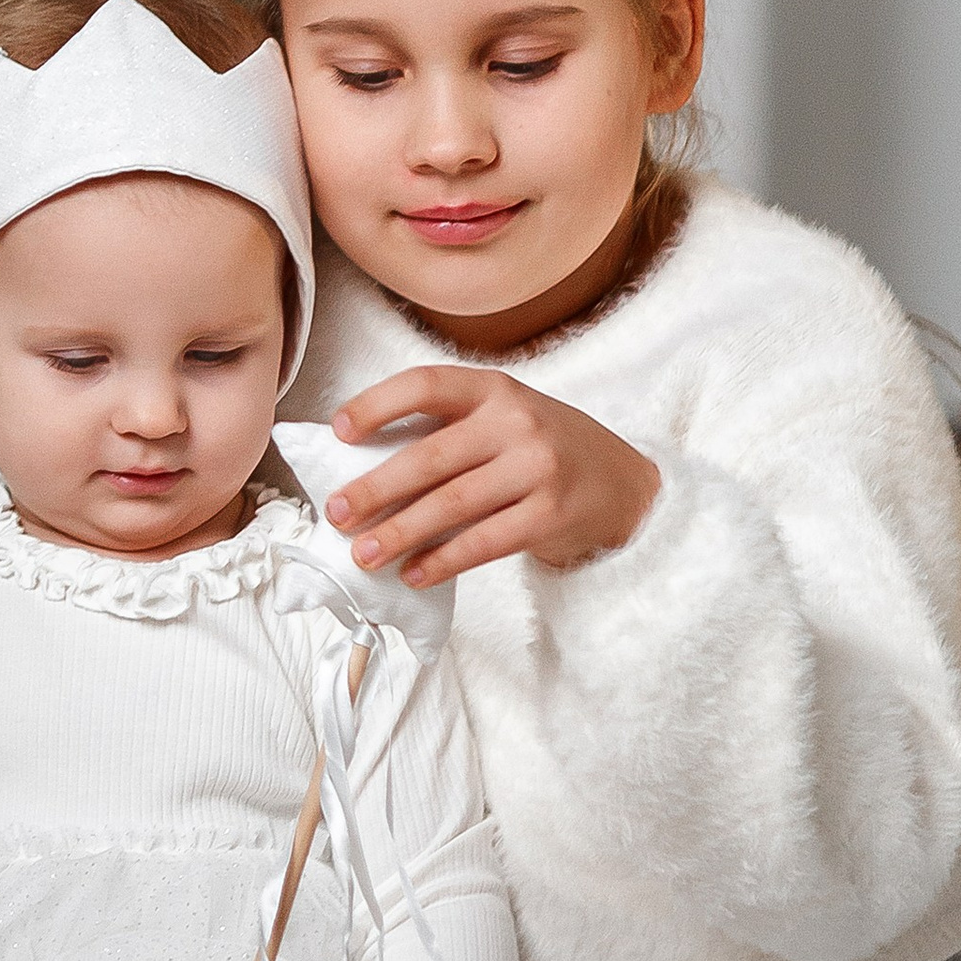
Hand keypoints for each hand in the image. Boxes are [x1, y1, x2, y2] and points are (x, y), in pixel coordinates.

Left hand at [327, 367, 660, 585]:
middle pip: (430, 456)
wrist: (624, 483)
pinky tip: (413, 574)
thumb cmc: (543, 449)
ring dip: (400, 533)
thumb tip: (364, 465)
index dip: (377, 404)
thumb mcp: (505, 418)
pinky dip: (443, 561)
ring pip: (452, 505)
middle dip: (375, 488)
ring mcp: (537, 468)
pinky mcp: (550, 514)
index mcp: (495, 388)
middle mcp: (516, 422)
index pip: (426, 385)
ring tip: (363, 555)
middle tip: (335, 513)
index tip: (339, 431)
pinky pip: (484, 542)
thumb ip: (450, 429)